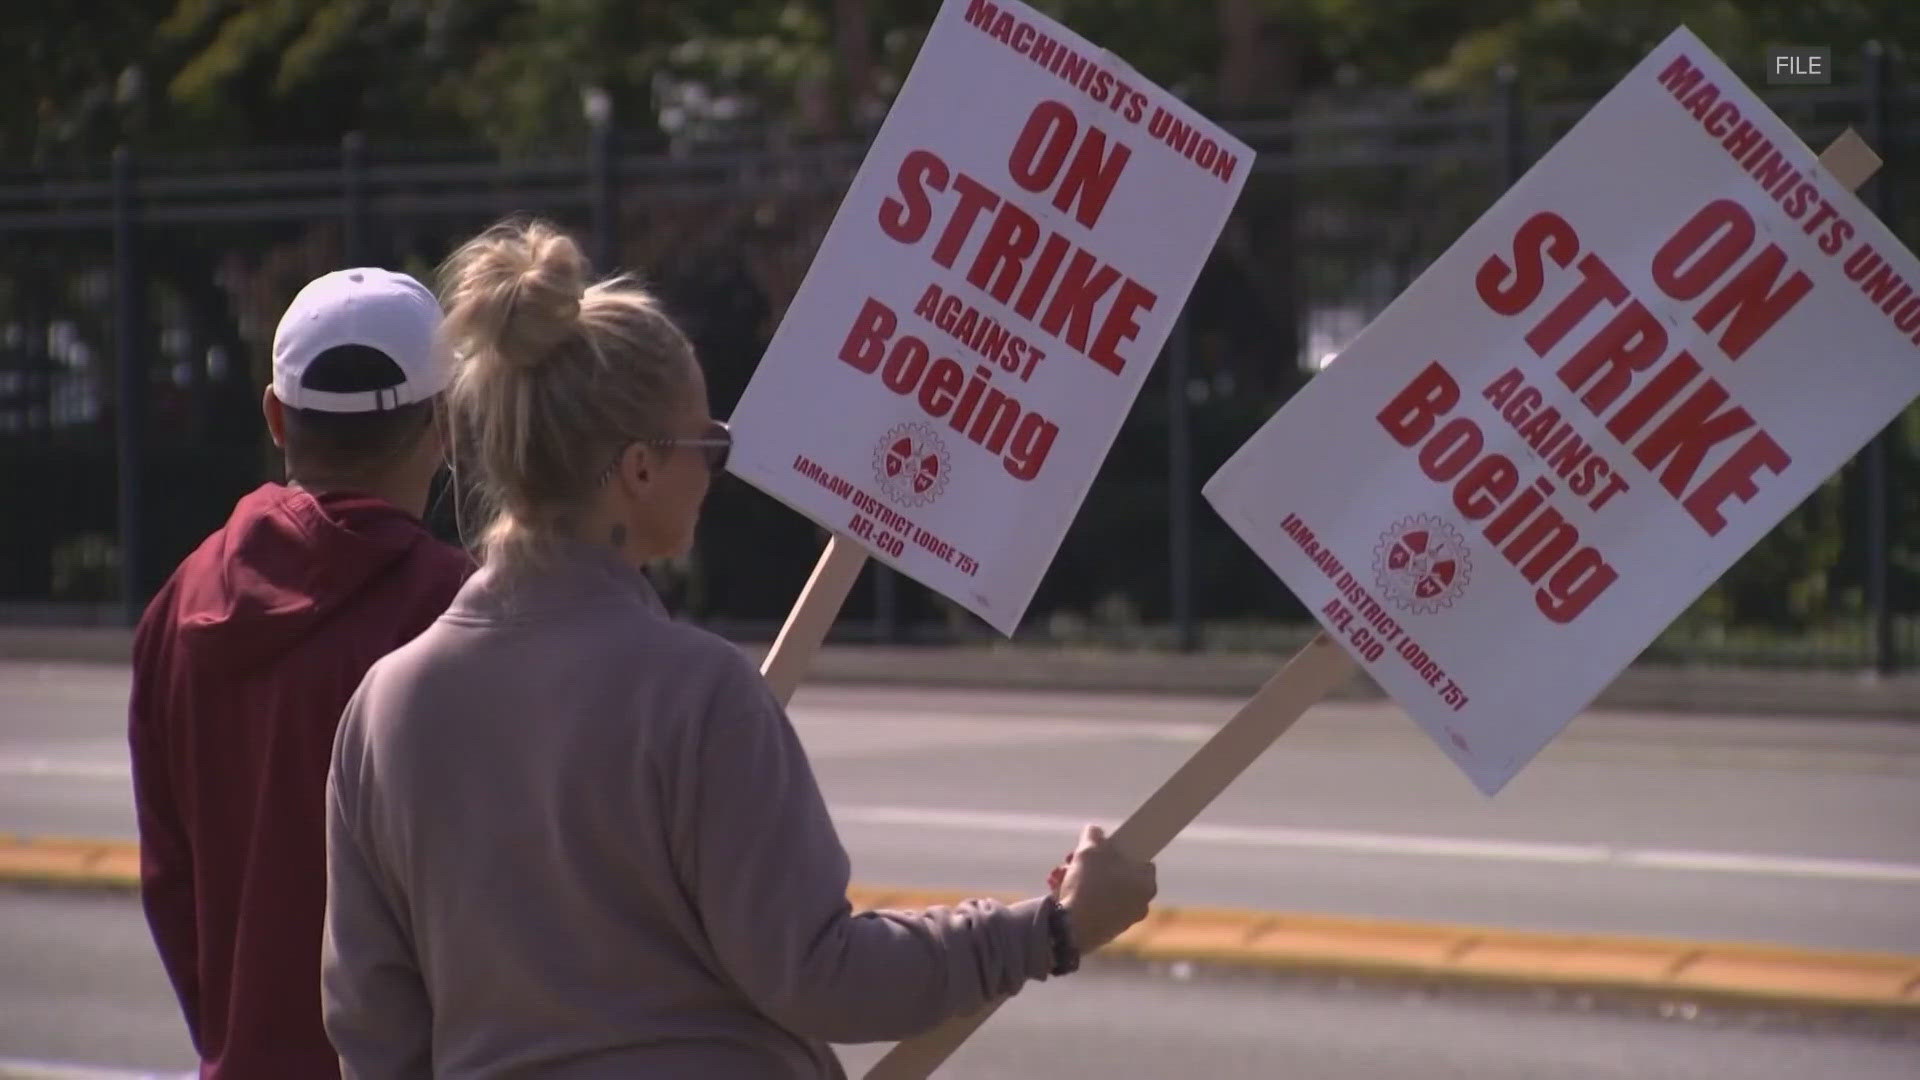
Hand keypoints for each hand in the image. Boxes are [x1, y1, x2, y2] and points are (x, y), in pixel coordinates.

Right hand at [1051, 824, 1155, 952]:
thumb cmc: (1088, 886)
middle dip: (1093, 865)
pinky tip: (1059, 891)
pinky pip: (1093, 907)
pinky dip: (1079, 898)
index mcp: (1147, 883)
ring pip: (1102, 890)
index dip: (1118, 849)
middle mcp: (1140, 904)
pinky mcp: (1105, 932)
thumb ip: (1094, 835)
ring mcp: (1123, 920)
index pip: (1139, 858)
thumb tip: (1095, 832)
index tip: (1102, 846)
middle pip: (1116, 874)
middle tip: (1074, 859)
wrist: (1071, 929)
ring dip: (1081, 879)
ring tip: (1061, 874)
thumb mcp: (1089, 849)